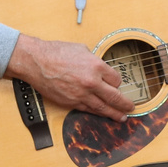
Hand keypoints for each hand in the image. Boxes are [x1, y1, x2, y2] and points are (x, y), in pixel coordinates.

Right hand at [6, 34, 133, 120]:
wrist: (37, 62)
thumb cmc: (56, 52)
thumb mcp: (82, 49)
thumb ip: (94, 60)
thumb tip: (100, 68)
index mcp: (96, 66)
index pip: (116, 80)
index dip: (118, 83)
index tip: (117, 85)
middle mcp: (91, 82)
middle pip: (115, 97)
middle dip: (125, 104)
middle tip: (131, 107)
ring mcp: (81, 94)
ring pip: (103, 108)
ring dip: (114, 113)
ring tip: (122, 117)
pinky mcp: (71, 102)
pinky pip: (88, 109)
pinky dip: (97, 113)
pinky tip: (102, 115)